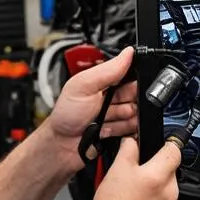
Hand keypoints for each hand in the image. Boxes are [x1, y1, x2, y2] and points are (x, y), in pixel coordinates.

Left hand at [46, 46, 138, 166]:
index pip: (130, 75)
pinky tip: (113, 131)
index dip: (134, 81)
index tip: (131, 87)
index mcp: (104, 81)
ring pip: (137, 114)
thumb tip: (128, 53)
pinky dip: (128, 132)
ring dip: (127, 118)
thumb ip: (106, 70)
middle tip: (115, 106)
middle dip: (131, 102)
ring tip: (109, 120)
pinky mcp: (120, 132)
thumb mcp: (83, 86)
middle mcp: (112, 97)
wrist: (62, 146)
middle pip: (137, 95)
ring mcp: (116, 115)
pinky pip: (135, 130)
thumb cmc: (66, 115)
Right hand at [79, 137, 181, 199]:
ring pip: (164, 193)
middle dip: (154, 171)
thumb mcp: (116, 170)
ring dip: (152, 191)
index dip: (168, 144)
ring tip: (130, 197)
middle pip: (168, 173)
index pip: (174, 150)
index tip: (164, 144)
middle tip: (134, 176)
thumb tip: (132, 141)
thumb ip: (128, 150)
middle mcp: (169, 194)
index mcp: (159, 176)